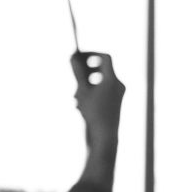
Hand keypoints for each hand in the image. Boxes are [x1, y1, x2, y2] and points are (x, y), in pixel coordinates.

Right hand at [72, 53, 123, 184]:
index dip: (92, 54)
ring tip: (76, 97)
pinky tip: (80, 106)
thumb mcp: (82, 91)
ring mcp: (118, 95)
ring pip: (99, 82)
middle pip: (101, 69)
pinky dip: (90, 94)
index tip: (79, 56)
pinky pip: (101, 91)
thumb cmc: (93, 113)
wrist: (105, 137)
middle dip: (86, 72)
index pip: (105, 57)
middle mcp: (118, 86)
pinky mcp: (115, 103)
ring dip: (85, 85)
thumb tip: (73, 56)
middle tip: (75, 76)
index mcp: (113, 80)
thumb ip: (78, 72)